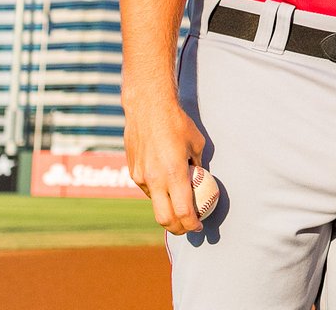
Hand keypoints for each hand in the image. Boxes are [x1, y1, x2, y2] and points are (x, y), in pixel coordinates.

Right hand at [124, 99, 206, 234]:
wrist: (148, 107)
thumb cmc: (178, 123)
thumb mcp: (196, 144)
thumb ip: (197, 166)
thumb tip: (202, 181)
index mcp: (173, 173)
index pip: (183, 211)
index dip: (192, 224)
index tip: (199, 226)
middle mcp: (154, 179)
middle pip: (164, 219)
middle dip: (177, 229)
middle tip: (188, 227)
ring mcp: (141, 177)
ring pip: (154, 204)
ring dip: (166, 208)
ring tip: (179, 202)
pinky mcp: (133, 172)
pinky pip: (146, 189)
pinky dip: (158, 191)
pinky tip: (165, 180)